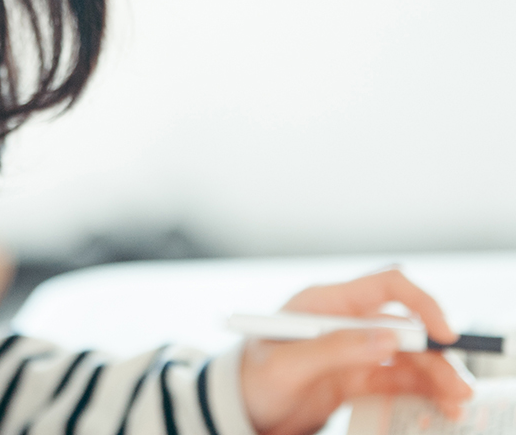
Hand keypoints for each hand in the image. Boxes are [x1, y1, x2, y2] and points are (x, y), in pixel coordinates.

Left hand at [240, 269, 473, 434]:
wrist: (238, 408)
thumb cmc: (252, 377)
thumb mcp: (288, 364)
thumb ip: (336, 349)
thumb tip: (387, 338)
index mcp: (326, 302)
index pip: (384, 286)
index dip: (420, 303)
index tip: (443, 333)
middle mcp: (344, 321)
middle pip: (403, 324)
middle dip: (434, 350)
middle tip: (458, 381)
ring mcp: (351, 350)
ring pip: (405, 355)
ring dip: (433, 374)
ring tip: (456, 400)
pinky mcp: (353, 378)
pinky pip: (395, 380)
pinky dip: (419, 390)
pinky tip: (438, 404)